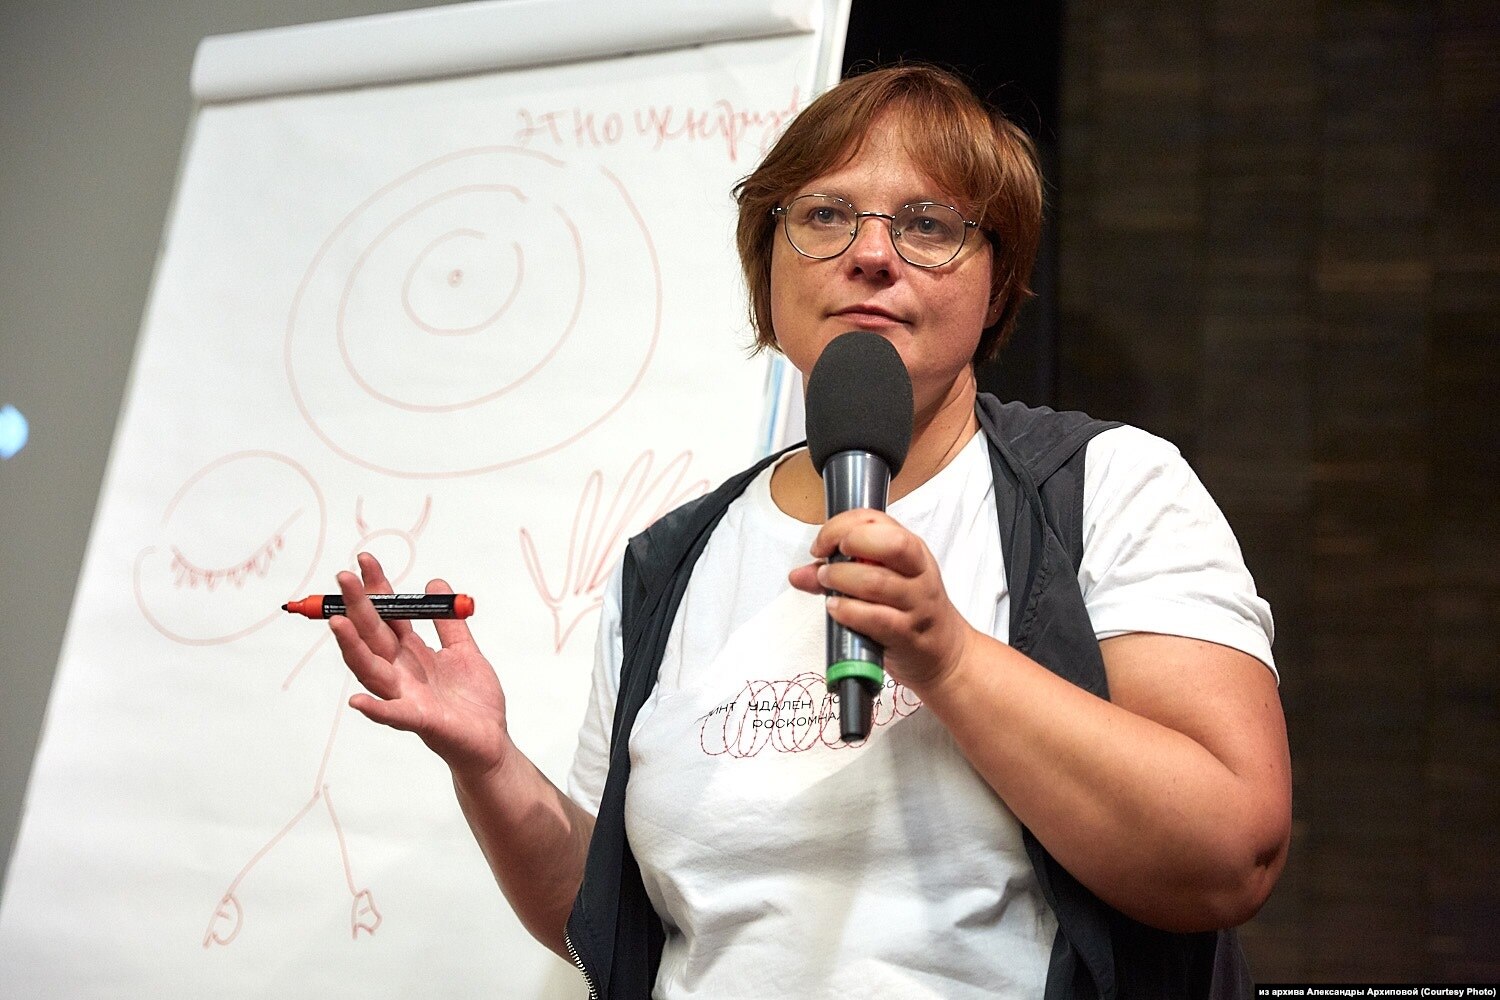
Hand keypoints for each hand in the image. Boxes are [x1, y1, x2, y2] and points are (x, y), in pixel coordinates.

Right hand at [330, 552, 509, 780]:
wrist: (490, 742)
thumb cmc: (474, 700)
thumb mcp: (464, 651)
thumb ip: (448, 621)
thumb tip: (434, 583)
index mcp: (412, 654)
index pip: (387, 616)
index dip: (377, 589)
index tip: (364, 560)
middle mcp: (402, 673)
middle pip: (374, 636)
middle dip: (359, 607)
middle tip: (343, 577)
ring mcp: (407, 697)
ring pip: (373, 670)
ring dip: (353, 648)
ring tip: (338, 622)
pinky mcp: (421, 721)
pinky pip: (395, 715)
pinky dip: (376, 710)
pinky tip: (357, 702)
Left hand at [787, 509, 976, 692]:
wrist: (945, 654)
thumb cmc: (910, 612)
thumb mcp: (883, 583)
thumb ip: (840, 574)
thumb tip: (798, 575)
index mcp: (912, 551)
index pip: (877, 521)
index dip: (842, 526)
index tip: (822, 544)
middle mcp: (917, 573)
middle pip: (890, 543)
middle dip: (850, 542)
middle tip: (827, 558)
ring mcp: (915, 603)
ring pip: (877, 581)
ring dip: (841, 579)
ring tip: (826, 583)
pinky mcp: (907, 633)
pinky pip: (876, 618)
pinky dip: (849, 611)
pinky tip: (836, 608)